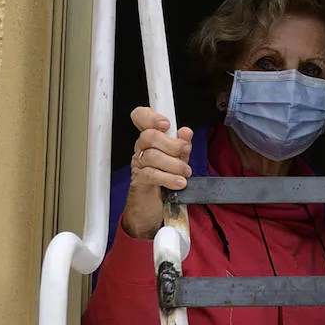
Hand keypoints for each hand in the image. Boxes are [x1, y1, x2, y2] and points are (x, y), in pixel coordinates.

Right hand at [121, 107, 193, 239]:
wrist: (153, 207)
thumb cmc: (165, 180)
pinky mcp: (139, 182)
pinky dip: (169, 178)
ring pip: (152, 156)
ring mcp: (138, 165)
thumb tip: (185, 131)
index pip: (140, 117)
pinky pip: (152, 175)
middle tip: (185, 152)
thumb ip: (182, 145)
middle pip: (148, 136)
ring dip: (174, 164)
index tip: (166, 124)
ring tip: (185, 173)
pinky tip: (179, 183)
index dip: (150, 116)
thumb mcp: (178, 159)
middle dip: (172, 144)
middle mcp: (141, 149)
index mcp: (151, 139)